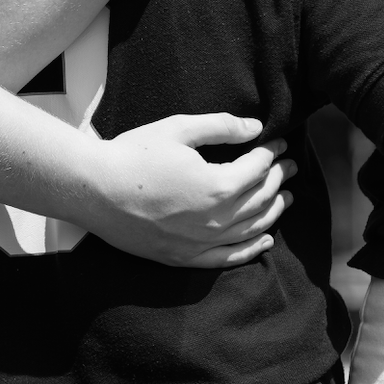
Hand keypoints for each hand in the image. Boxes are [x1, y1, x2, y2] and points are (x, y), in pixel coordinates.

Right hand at [83, 113, 294, 267]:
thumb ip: (221, 126)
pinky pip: (228, 257)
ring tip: (286, 197)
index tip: (277, 144)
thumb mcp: (178, 129)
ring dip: (274, 211)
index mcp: (217, 186)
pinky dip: (252, 249)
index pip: (257, 169)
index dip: (271, 153)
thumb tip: (255, 128)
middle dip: (278, 180)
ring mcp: (200, 242)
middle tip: (288, 166)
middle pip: (260, 199)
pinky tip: (266, 239)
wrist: (94, 190)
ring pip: (251, 229)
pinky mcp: (183, 257)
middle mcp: (216, 219)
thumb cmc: (133, 155)